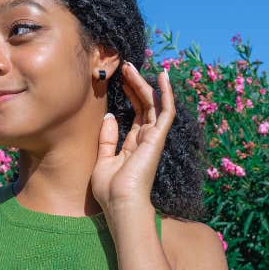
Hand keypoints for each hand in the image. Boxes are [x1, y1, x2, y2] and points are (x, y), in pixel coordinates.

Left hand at [91, 62, 174, 216]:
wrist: (120, 203)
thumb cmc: (110, 190)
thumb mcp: (102, 160)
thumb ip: (107, 139)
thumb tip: (110, 117)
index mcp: (134, 146)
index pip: (136, 114)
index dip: (129, 95)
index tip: (120, 80)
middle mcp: (146, 140)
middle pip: (144, 106)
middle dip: (134, 85)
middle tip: (124, 67)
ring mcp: (154, 138)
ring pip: (152, 104)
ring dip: (143, 84)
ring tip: (131, 66)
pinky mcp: (158, 138)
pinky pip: (166, 111)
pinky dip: (166, 93)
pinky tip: (163, 76)